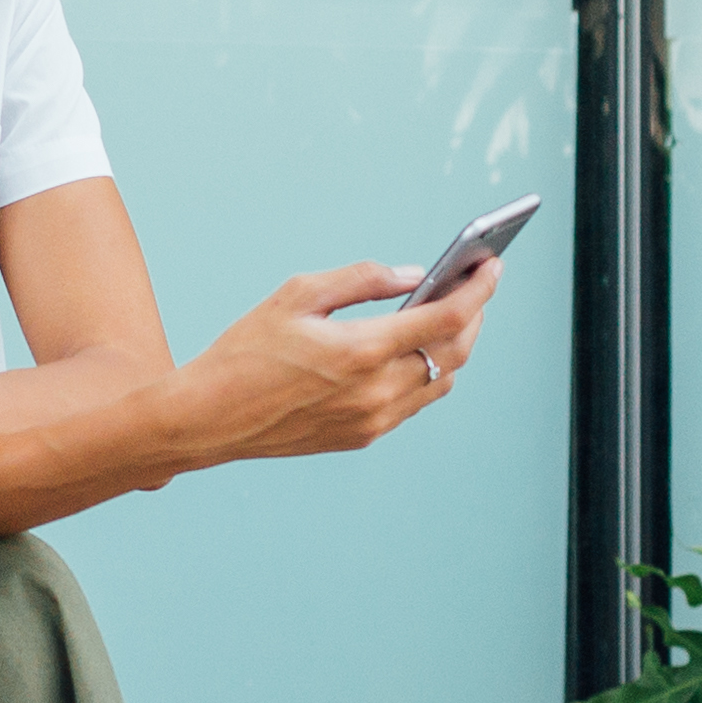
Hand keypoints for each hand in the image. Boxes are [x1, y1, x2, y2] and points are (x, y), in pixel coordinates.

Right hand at [156, 260, 493, 469]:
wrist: (209, 417)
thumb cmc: (245, 351)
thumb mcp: (297, 295)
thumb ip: (361, 279)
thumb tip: (413, 275)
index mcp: (362, 350)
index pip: (445, 318)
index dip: (478, 290)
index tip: (492, 266)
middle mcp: (377, 392)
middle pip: (454, 352)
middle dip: (473, 315)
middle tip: (474, 286)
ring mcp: (372, 420)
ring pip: (439, 382)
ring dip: (454, 347)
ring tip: (451, 316)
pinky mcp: (362, 436)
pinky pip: (413, 403)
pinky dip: (425, 373)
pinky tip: (415, 351)